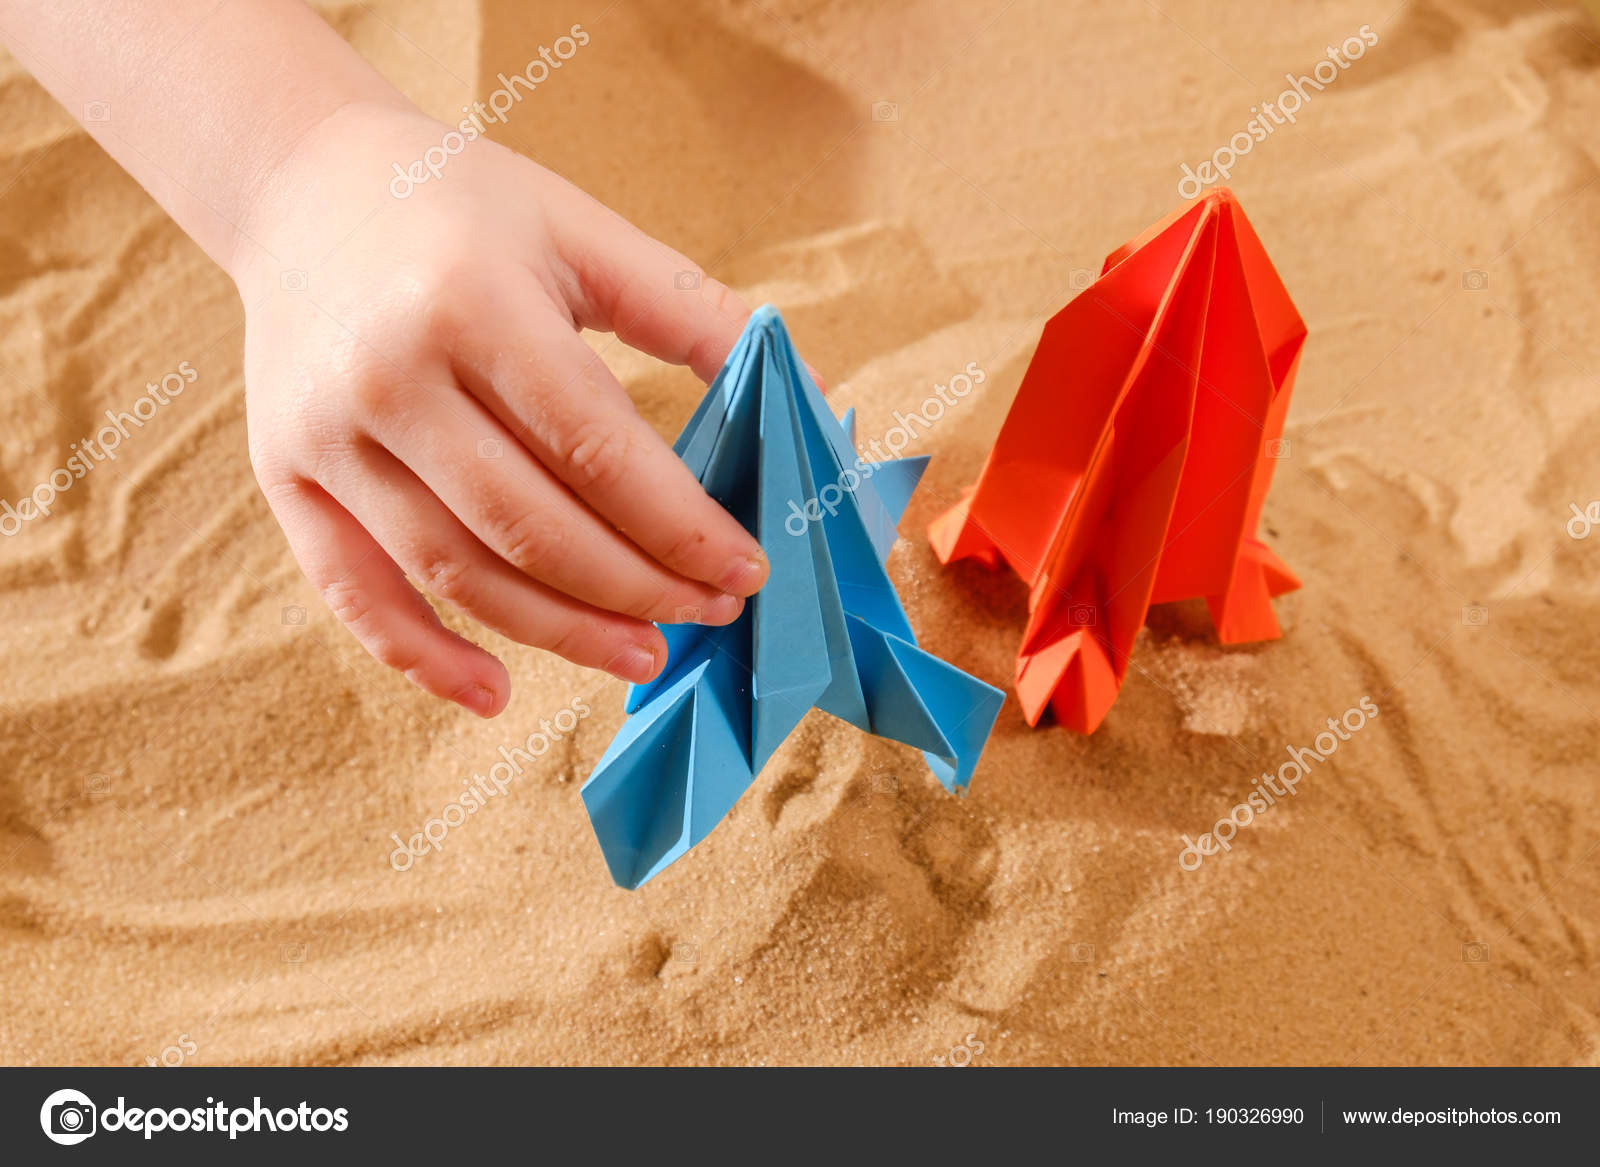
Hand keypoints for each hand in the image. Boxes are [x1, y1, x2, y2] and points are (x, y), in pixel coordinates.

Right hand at [233, 101, 767, 716]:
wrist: (303, 186)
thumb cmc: (467, 210)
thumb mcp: (581, 231)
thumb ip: (691, 312)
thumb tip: (804, 391)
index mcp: (470, 303)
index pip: (596, 449)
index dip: (680, 525)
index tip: (745, 568)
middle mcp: (387, 375)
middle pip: (531, 526)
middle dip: (637, 588)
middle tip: (708, 614)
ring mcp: (326, 436)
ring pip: (457, 571)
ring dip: (560, 633)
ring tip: (643, 657)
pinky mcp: (283, 477)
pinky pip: (354, 593)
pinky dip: (423, 657)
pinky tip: (496, 693)